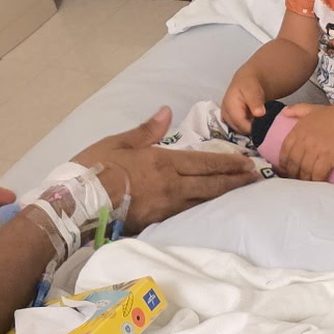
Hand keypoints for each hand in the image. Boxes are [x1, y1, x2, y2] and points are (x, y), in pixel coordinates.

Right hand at [73, 106, 257, 232]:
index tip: (248, 163)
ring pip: (202, 201)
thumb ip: (146, 129)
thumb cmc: (95, 167)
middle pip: (211, 184)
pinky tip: (208, 208)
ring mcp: (166, 206)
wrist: (78, 203)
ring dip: (223, 196)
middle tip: (255, 178)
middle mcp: (171, 185)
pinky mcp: (156, 222)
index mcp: (163, 161)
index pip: (205, 162)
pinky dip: (202, 208)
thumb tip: (167, 111)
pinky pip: (186, 213)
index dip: (228, 163)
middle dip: (235, 180)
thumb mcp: (118, 141)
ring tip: (239, 192)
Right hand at [221, 68, 266, 133]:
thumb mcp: (253, 90)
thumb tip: (259, 114)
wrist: (245, 81)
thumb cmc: (248, 85)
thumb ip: (256, 102)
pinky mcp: (229, 121)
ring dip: (250, 126)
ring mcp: (226, 119)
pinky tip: (253, 119)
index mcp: (229, 107)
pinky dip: (248, 126)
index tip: (265, 123)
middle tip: (263, 119)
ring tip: (258, 117)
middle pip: (241, 130)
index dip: (255, 127)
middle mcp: (225, 115)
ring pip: (241, 131)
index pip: (242, 126)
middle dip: (253, 127)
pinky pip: (240, 129)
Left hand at [276, 103, 333, 180]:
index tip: (284, 168)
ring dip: (303, 178)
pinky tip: (316, 182)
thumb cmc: (332, 114)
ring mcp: (315, 150)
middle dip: (292, 173)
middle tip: (293, 179)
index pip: (284, 150)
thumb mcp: (310, 108)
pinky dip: (316, 179)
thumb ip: (296, 110)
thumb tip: (284, 113)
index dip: (283, 161)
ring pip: (305, 169)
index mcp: (298, 131)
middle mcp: (304, 142)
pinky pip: (318, 173)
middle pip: (293, 162)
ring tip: (304, 183)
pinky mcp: (328, 157)